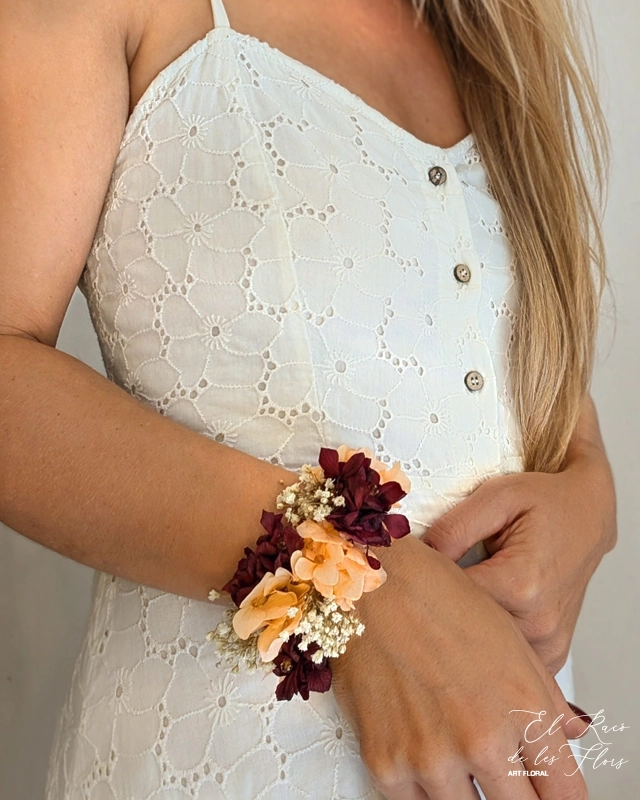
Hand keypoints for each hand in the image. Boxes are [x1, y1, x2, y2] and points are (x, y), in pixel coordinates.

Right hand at [330, 534, 589, 799]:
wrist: (371, 585)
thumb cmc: (438, 598)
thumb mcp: (510, 639)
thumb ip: (547, 698)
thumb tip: (571, 732)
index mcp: (523, 708)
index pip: (564, 793)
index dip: (556, 793)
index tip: (544, 786)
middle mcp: (481, 740)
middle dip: (514, 796)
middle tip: (499, 775)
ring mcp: (430, 757)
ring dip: (465, 792)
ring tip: (452, 752)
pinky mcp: (385, 763)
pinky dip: (421, 788)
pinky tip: (419, 753)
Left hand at [421, 444, 616, 674]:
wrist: (590, 514)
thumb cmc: (546, 501)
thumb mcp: (496, 497)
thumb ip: (453, 529)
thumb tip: (416, 559)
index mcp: (521, 586)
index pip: (447, 604)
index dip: (419, 590)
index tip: (401, 580)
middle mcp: (539, 623)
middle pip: (464, 635)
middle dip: (435, 616)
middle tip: (415, 596)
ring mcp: (549, 644)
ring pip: (484, 654)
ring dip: (461, 634)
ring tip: (447, 605)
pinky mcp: (553, 654)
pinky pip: (508, 662)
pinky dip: (486, 646)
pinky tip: (473, 621)